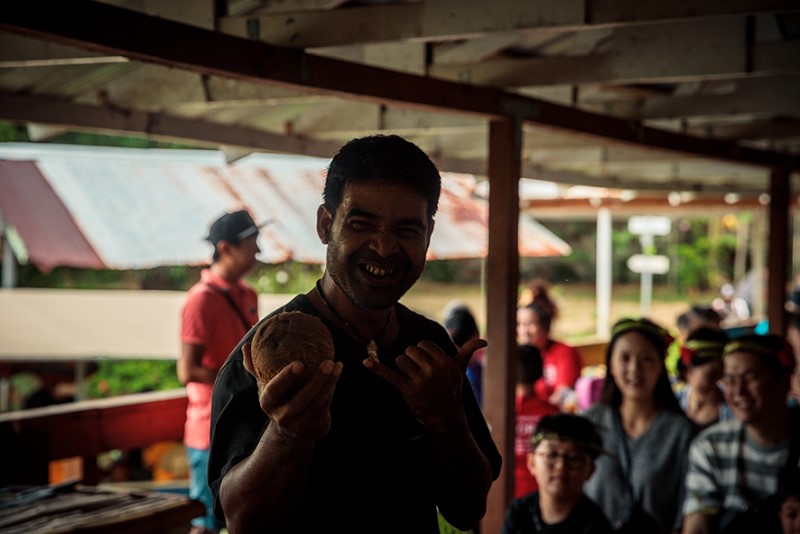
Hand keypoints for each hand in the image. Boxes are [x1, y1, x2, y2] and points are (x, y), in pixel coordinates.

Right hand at [243, 341, 341, 440]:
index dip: (286, 378)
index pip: (275, 390)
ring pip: (317, 402)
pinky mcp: (315, 426)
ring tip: (336, 364)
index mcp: (267, 403)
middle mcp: (282, 417)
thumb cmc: (278, 399)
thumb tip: (246, 346)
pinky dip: (331, 388)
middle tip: (328, 361)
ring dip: (329, 382)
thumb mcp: (265, 385)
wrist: (291, 431)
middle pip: (302, 398)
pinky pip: (325, 405)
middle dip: (317, 380)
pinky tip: (337, 372)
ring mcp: (300, 424)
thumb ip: (255, 367)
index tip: (299, 363)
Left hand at [363, 338, 486, 428]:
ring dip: (402, 367)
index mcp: (445, 362)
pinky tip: (364, 362)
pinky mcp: (407, 390)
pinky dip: (376, 368)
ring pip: (400, 360)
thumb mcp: (460, 371)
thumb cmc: (452, 391)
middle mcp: (433, 370)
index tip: (426, 363)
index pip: (423, 344)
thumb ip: (468, 352)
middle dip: (411, 359)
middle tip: (418, 372)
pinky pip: (389, 375)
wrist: (446, 418)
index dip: (422, 352)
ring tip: (411, 377)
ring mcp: (419, 381)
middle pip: (410, 350)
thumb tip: (484, 340)